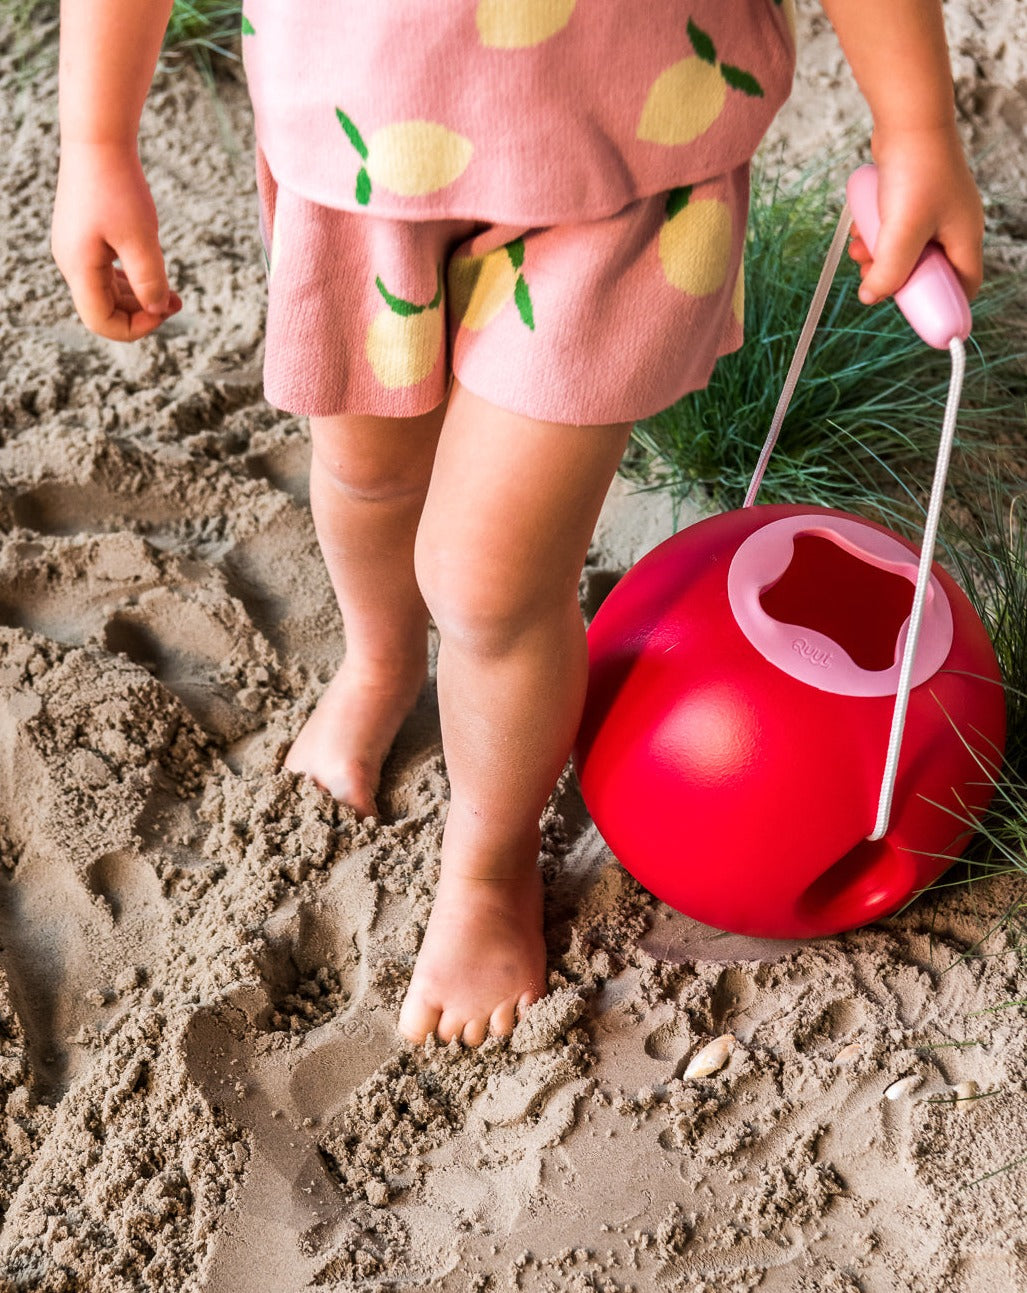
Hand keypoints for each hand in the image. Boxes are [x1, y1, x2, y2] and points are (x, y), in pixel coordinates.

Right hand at [51, 141, 181, 341]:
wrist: (98, 141)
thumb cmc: (119, 187)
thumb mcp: (141, 239)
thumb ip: (150, 280)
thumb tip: (157, 310)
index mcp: (79, 268)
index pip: (102, 322)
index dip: (136, 328)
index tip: (165, 311)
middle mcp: (71, 263)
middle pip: (105, 310)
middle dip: (142, 313)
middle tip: (177, 301)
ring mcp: (75, 250)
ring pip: (106, 293)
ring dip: (139, 298)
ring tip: (172, 293)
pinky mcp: (83, 238)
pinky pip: (105, 273)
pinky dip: (130, 280)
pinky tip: (152, 273)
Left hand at [848, 124, 983, 305]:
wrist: (908, 120)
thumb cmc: (917, 170)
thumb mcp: (902, 231)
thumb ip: (889, 271)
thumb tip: (871, 296)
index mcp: (964, 238)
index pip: (963, 286)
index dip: (940, 305)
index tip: (912, 312)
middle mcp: (954, 226)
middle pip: (926, 271)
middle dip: (896, 277)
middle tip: (871, 277)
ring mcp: (934, 212)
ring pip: (905, 250)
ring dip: (879, 255)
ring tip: (858, 251)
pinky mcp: (914, 199)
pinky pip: (894, 228)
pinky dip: (877, 233)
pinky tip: (859, 230)